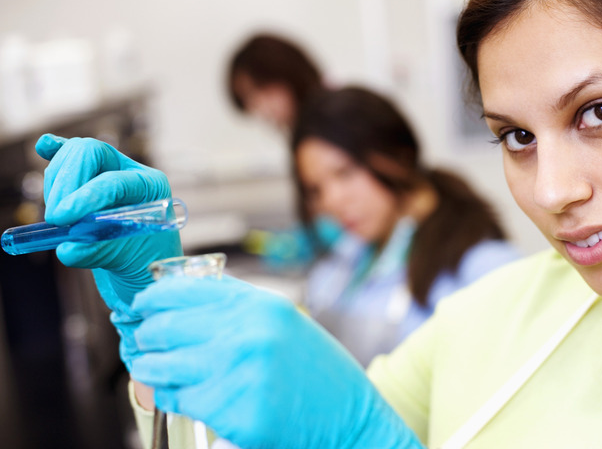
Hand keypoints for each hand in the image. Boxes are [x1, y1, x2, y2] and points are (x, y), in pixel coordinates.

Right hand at [36, 133, 181, 369]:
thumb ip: (99, 252)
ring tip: (59, 220)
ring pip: (72, 158)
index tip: (63, 219)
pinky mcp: (87, 179)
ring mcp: (107, 172)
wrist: (143, 270)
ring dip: (56, 185)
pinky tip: (45, 147)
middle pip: (90, 153)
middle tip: (57, 219)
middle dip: (67, 183)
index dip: (86, 197)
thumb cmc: (144, 264)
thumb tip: (68, 248)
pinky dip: (55, 154)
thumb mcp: (128, 261)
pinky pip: (69, 157)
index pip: (114, 180)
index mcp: (151, 186)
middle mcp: (130, 172)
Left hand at [131, 276, 422, 448]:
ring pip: (160, 365)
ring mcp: (237, 374)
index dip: (152, 297)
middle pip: (165, 326)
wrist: (350, 420)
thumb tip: (184, 296)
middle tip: (141, 339)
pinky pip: (178, 400)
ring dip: (149, 367)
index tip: (142, 305)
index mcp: (260, 306)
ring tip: (151, 368)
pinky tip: (181, 393)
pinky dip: (172, 397)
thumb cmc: (319, 373)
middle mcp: (247, 334)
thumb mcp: (286, 322)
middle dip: (145, 334)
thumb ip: (239, 306)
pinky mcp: (231, 413)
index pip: (183, 290)